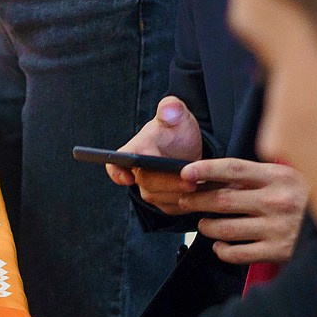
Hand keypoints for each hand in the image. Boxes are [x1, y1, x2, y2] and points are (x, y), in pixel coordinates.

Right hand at [105, 95, 205, 213]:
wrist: (188, 150)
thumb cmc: (177, 131)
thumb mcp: (178, 116)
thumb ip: (173, 109)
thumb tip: (169, 108)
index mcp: (136, 149)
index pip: (115, 163)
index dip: (117, 172)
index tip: (128, 177)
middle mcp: (138, 173)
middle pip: (148, 183)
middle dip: (170, 183)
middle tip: (191, 181)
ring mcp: (150, 189)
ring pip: (162, 199)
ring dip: (181, 193)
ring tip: (201, 184)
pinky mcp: (164, 202)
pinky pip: (174, 208)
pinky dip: (188, 201)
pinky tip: (200, 192)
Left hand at [173, 158, 308, 264]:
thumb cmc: (309, 198)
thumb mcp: (289, 176)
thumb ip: (258, 175)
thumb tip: (213, 176)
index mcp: (278, 177)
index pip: (232, 168)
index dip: (204, 169)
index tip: (185, 173)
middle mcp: (277, 201)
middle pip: (222, 200)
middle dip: (196, 201)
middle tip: (185, 201)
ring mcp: (277, 228)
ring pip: (225, 228)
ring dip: (206, 226)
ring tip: (203, 224)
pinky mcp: (279, 252)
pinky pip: (237, 253)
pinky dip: (222, 250)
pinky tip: (220, 245)